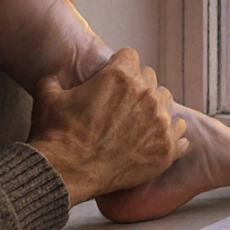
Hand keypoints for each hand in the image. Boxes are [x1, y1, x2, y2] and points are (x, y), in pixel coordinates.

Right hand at [27, 47, 188, 206]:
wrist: (65, 173)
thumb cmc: (57, 134)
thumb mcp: (49, 95)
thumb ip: (57, 78)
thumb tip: (57, 75)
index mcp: (119, 76)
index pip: (130, 56)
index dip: (118, 66)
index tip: (112, 79)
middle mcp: (144, 95)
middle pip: (150, 77)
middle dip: (136, 86)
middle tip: (122, 104)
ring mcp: (159, 123)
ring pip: (166, 102)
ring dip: (154, 108)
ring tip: (138, 123)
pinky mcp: (165, 150)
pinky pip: (181, 134)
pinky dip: (169, 135)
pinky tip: (154, 140)